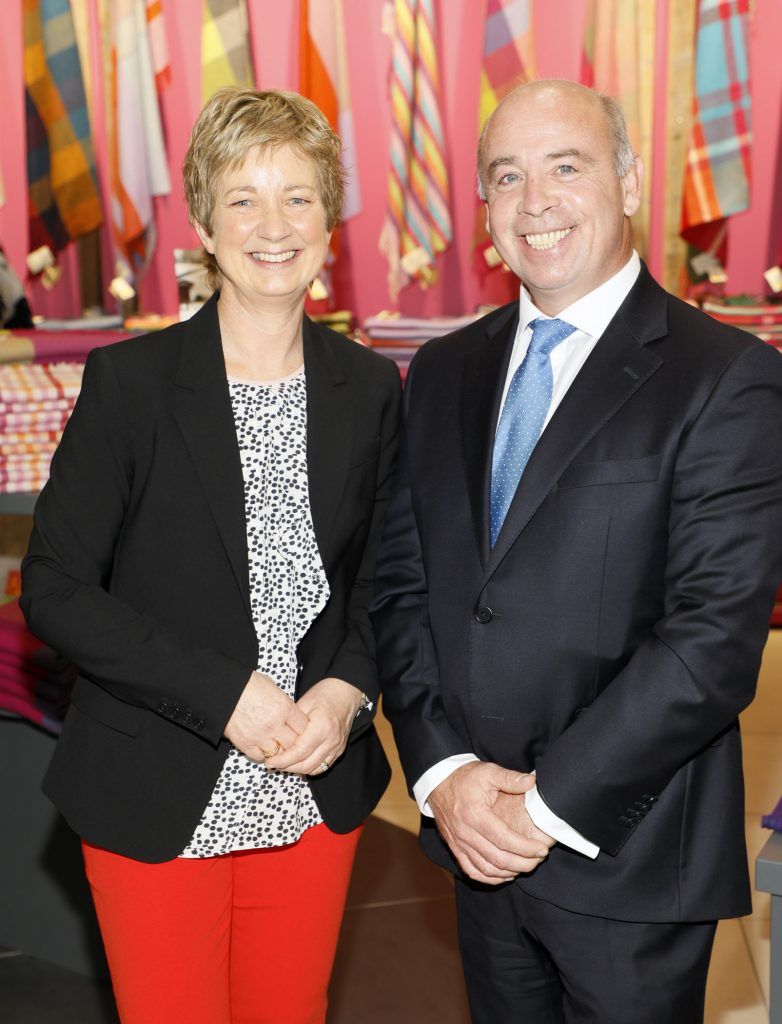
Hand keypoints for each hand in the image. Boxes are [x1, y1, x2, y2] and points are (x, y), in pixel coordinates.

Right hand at [224, 671, 308, 761]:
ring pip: (280, 754)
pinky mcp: (245, 744)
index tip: (305, 731)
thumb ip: (285, 704)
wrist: (223, 689)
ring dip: (281, 751)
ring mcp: (260, 736)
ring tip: (279, 746)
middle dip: (296, 743)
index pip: (305, 727)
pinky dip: (263, 754)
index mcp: (284, 707)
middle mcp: (274, 724)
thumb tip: (292, 715)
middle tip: (294, 742)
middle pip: (295, 744)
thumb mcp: (273, 688)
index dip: (306, 730)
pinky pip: (260, 757)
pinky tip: (263, 747)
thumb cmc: (248, 684)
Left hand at [264, 677, 362, 774]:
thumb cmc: (325, 694)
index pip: (300, 752)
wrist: (346, 693)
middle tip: (274, 764)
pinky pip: (323, 766)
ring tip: (284, 764)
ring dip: (298, 770)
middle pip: (307, 765)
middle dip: (287, 768)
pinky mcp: (339, 750)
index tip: (270, 761)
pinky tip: (298, 762)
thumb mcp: (304, 703)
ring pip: (314, 769)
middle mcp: (331, 740)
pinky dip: (309, 768)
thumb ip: (292, 723)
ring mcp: (337, 747)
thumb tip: (277, 739)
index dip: (283, 760)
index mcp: (322, 727)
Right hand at [428, 762, 550, 884]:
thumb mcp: (488, 771)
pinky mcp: (454, 848)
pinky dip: (490, 878)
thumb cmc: (465, 777)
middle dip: (523, 863)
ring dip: (509, 872)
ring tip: (527, 866)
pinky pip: (472, 871)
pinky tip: (505, 875)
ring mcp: (458, 843)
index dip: (526, 848)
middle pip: (498, 859)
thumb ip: (510, 778)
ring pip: (487, 869)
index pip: (505, 840)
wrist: (438, 782)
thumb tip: (532, 782)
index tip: (542, 850)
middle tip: (539, 860)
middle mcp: (465, 833)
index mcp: (475, 815)